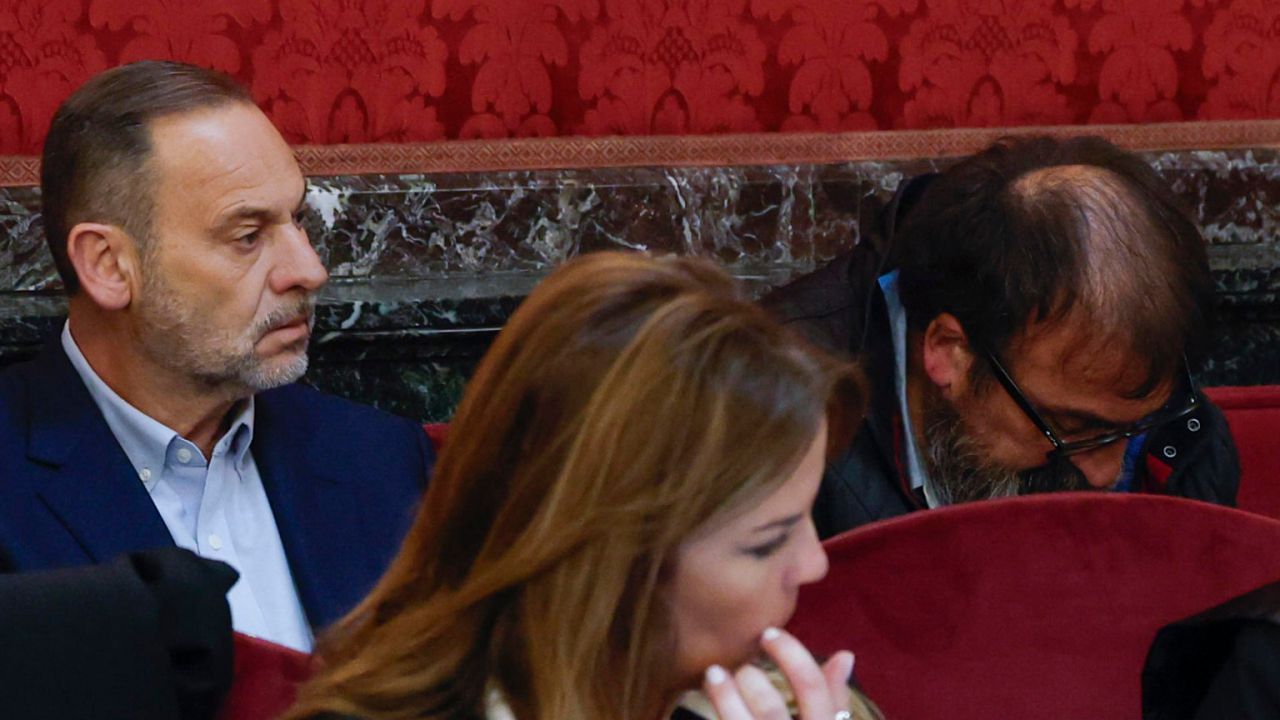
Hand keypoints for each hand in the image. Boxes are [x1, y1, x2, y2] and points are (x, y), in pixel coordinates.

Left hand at [702, 627, 853, 718]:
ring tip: (713, 674)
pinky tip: (707, 696)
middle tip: (742, 668)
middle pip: (770, 708)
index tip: (768, 633)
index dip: (791, 654)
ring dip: (723, 694)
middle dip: (750, 679)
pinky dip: (718, 711)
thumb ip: (833, 698)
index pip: (815, 691)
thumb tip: (845, 655)